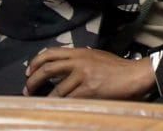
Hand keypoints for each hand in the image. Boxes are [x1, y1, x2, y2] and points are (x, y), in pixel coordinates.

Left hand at [24, 47, 155, 98]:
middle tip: (27, 90)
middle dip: (34, 80)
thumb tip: (63, 68)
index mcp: (80, 52)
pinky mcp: (89, 90)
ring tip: (41, 105)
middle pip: (48, 68)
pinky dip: (60, 105)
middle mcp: (79, 61)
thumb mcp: (96, 57)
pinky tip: (56, 109)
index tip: (28, 72)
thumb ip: (80, 60)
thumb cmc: (117, 67)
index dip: (36, 62)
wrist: (134, 75)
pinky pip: (69, 99)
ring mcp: (83, 75)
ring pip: (57, 89)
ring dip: (46, 99)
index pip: (51, 53)